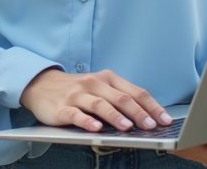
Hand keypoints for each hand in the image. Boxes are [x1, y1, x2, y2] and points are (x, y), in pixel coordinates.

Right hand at [19, 68, 172, 132]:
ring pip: (100, 104)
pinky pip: (76, 114)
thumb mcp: (100, 88)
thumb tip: (146, 117)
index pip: (135, 92)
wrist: (41, 85)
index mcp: (108, 79)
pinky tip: (96, 128)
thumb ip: (119, 99)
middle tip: (151, 126)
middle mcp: (94, 84)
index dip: (151, 106)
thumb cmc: (78, 90)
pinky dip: (87, 121)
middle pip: (120, 98)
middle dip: (138, 113)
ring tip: (128, 128)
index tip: (165, 120)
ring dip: (115, 116)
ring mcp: (77, 95)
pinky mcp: (62, 107)